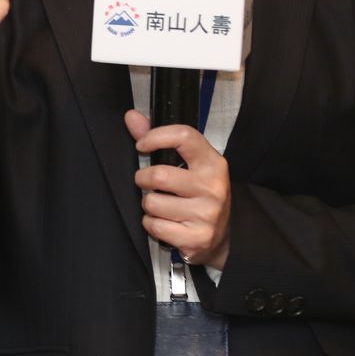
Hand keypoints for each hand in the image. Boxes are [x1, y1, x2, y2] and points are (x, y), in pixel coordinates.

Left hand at [125, 109, 231, 270]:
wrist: (223, 237)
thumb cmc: (200, 194)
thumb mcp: (189, 165)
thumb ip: (160, 140)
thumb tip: (131, 117)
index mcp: (213, 163)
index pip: (184, 136)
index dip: (156, 136)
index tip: (141, 144)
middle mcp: (213, 187)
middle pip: (159, 175)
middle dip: (143, 179)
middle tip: (146, 182)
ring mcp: (206, 214)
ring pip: (152, 203)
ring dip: (147, 204)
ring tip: (160, 204)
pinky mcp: (196, 238)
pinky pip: (154, 226)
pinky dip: (151, 224)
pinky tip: (165, 222)